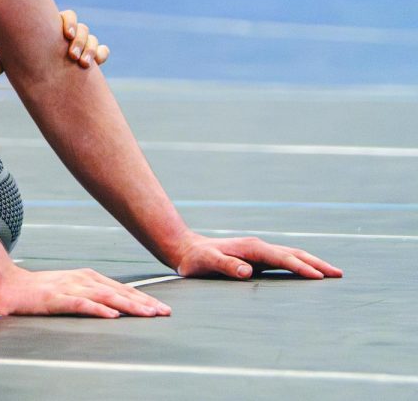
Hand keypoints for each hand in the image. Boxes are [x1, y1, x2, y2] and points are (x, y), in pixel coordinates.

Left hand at [0, 9, 108, 75]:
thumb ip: (5, 62)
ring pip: (93, 40)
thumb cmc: (26, 55)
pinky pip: (103, 51)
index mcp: (54, 26)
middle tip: (72, 55)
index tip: (66, 34)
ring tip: (83, 64)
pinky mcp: (92, 56)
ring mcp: (83, 44)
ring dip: (91, 49)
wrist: (42, 64)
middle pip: (83, 29)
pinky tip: (97, 63)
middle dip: (80, 40)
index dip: (69, 23)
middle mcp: (71, 33)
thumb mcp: (15, 57)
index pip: (68, 16)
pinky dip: (102, 54)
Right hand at [0, 267, 171, 317]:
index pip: (121, 288)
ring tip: (147, 314)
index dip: (142, 298)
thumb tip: (115, 308)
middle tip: (164, 312)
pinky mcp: (55, 298)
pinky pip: (80, 304)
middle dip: (143, 302)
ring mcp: (68, 287)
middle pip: (118, 291)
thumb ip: (90, 295)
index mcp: (86, 277)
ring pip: (105, 296)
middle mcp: (81, 279)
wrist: (7, 285)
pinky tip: (111, 315)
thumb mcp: (69, 289)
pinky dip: (97, 309)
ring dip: (128, 305)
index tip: (161, 308)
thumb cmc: (39, 290)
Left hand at [173, 233, 341, 279]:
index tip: (319, 277)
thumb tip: (247, 271)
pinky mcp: (258, 257)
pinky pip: (285, 259)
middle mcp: (258, 246)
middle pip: (294, 253)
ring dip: (313, 263)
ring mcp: (259, 251)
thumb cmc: (196, 259)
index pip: (281, 258)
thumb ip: (225, 266)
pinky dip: (301, 264)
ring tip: (333, 273)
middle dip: (317, 263)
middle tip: (339, 274)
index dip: (300, 268)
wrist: (186, 248)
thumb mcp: (206, 263)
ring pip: (292, 255)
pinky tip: (309, 272)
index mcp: (250, 248)